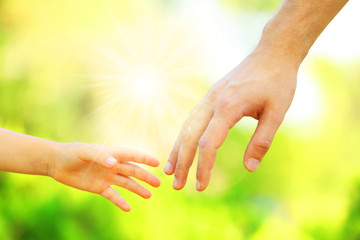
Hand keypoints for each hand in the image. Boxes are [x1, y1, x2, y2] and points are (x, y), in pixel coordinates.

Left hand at [49, 142, 160, 211]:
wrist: (57, 163)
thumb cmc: (72, 153)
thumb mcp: (84, 152)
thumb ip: (99, 156)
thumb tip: (114, 163)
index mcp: (111, 153)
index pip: (132, 156)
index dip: (144, 159)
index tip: (157, 163)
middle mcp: (112, 165)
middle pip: (133, 171)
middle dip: (146, 177)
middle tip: (158, 183)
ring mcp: (107, 177)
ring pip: (126, 183)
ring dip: (138, 189)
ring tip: (149, 195)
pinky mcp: (99, 187)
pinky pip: (113, 195)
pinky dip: (120, 201)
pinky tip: (128, 208)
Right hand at [164, 47, 297, 190]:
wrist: (272, 53)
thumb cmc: (277, 82)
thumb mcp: (277, 113)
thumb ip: (262, 141)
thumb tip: (249, 168)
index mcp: (228, 107)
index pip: (209, 143)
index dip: (203, 167)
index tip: (202, 186)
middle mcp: (213, 102)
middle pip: (190, 136)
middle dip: (182, 162)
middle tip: (177, 186)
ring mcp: (209, 97)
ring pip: (186, 126)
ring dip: (177, 149)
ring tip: (170, 170)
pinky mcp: (210, 96)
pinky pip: (191, 118)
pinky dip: (184, 135)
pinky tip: (182, 147)